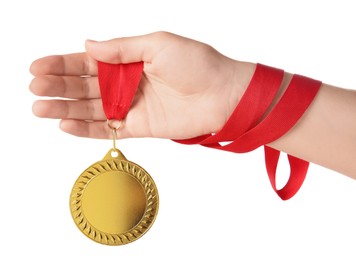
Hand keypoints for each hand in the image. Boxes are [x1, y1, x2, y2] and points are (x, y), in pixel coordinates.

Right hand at [30, 31, 254, 138]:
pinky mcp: (139, 126)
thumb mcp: (157, 44)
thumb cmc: (197, 63)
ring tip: (40, 108)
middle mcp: (127, 83)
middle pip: (85, 85)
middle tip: (35, 88)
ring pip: (91, 108)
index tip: (38, 67)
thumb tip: (89, 44)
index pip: (88, 62)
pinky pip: (108, 128)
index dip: (62, 64)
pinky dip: (87, 128)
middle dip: (58, 86)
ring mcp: (131, 106)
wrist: (223, 94)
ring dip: (65, 108)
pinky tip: (66, 125)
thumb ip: (122, 48)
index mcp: (129, 60)